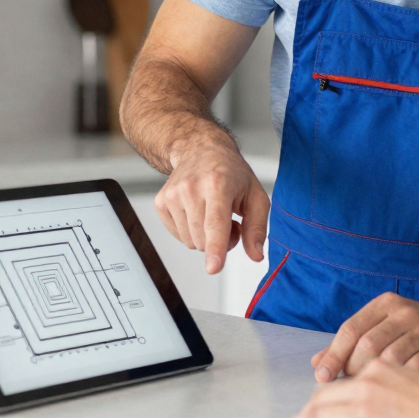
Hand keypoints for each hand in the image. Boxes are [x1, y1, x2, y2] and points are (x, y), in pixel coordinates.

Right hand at [153, 138, 269, 273]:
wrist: (201, 149)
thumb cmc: (231, 173)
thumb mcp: (256, 195)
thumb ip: (257, 228)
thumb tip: (256, 255)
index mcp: (218, 184)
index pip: (216, 224)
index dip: (216, 248)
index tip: (213, 267)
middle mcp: (191, 188)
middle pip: (204, 240)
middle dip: (219, 241)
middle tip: (228, 220)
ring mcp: (173, 195)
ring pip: (190, 242)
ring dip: (205, 237)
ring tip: (212, 214)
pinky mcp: (161, 202)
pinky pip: (178, 236)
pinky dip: (191, 231)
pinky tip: (198, 213)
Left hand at [271, 361, 418, 417]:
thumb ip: (396, 380)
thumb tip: (384, 386)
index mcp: (382, 367)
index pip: (342, 378)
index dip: (322, 391)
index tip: (310, 401)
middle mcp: (367, 383)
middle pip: (323, 397)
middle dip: (301, 412)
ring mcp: (362, 410)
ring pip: (315, 417)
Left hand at [312, 293, 418, 381]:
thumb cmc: (407, 330)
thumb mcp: (378, 326)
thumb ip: (349, 344)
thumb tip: (317, 363)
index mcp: (384, 304)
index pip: (351, 329)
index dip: (334, 354)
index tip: (322, 377)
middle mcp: (405, 313)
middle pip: (368, 344)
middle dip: (354, 369)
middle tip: (349, 385)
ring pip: (390, 358)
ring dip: (375, 379)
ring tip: (369, 391)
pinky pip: (416, 368)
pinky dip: (401, 381)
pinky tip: (395, 391)